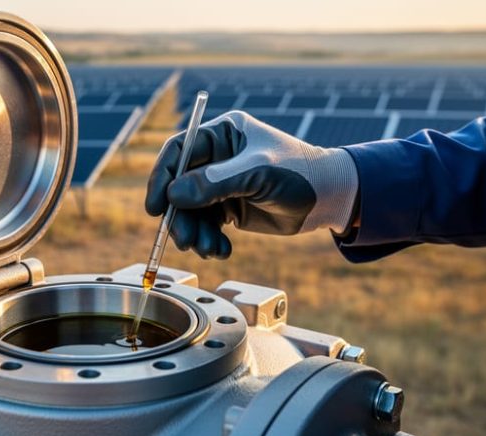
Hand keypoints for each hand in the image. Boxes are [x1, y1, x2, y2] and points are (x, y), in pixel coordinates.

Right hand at [145, 111, 358, 258]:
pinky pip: (206, 225)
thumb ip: (214, 183)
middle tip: (184, 241)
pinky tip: (222, 251)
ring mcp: (221, 184)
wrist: (330, 199)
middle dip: (180, 216)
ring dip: (194, 234)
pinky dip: (209, 241)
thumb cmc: (300, 173)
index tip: (155, 207)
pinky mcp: (228, 207)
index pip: (179, 151)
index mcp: (222, 134)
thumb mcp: (257, 174)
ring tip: (209, 250)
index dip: (162, 178)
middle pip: (179, 186)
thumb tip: (173, 196)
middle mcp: (217, 157)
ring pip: (190, 210)